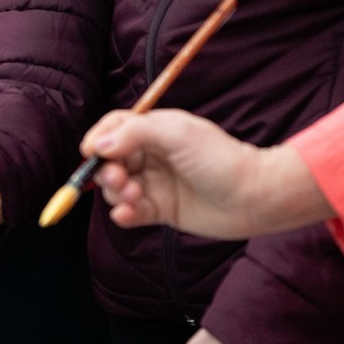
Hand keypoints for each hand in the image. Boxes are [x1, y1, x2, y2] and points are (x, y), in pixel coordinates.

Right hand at [86, 110, 330, 240]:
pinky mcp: (162, 211)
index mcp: (156, 130)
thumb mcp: (177, 134)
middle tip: (119, 179)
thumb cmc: (221, 159)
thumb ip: (135, 133)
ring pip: (117, 188)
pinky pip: (130, 213)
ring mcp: (156, 184)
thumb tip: (98, 145)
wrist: (254, 197)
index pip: (114, 129)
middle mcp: (153, 155)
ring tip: (135, 197)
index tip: (90, 153)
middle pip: (111, 160)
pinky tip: (127, 215)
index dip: (98, 139)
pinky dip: (123, 214)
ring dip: (117, 193)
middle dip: (107, 170)